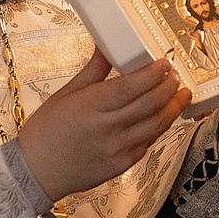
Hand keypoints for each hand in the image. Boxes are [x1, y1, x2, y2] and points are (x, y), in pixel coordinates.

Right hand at [17, 51, 190, 201]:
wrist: (36, 171)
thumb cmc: (46, 131)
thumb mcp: (66, 94)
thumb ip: (93, 71)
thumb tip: (106, 46)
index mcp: (89, 107)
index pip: (130, 87)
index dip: (153, 74)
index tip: (165, 62)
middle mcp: (106, 129)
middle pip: (149, 104)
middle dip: (168, 86)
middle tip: (176, 75)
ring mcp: (116, 149)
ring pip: (156, 125)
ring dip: (173, 107)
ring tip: (181, 93)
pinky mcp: (122, 165)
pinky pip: (148, 142)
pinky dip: (159, 127)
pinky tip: (163, 115)